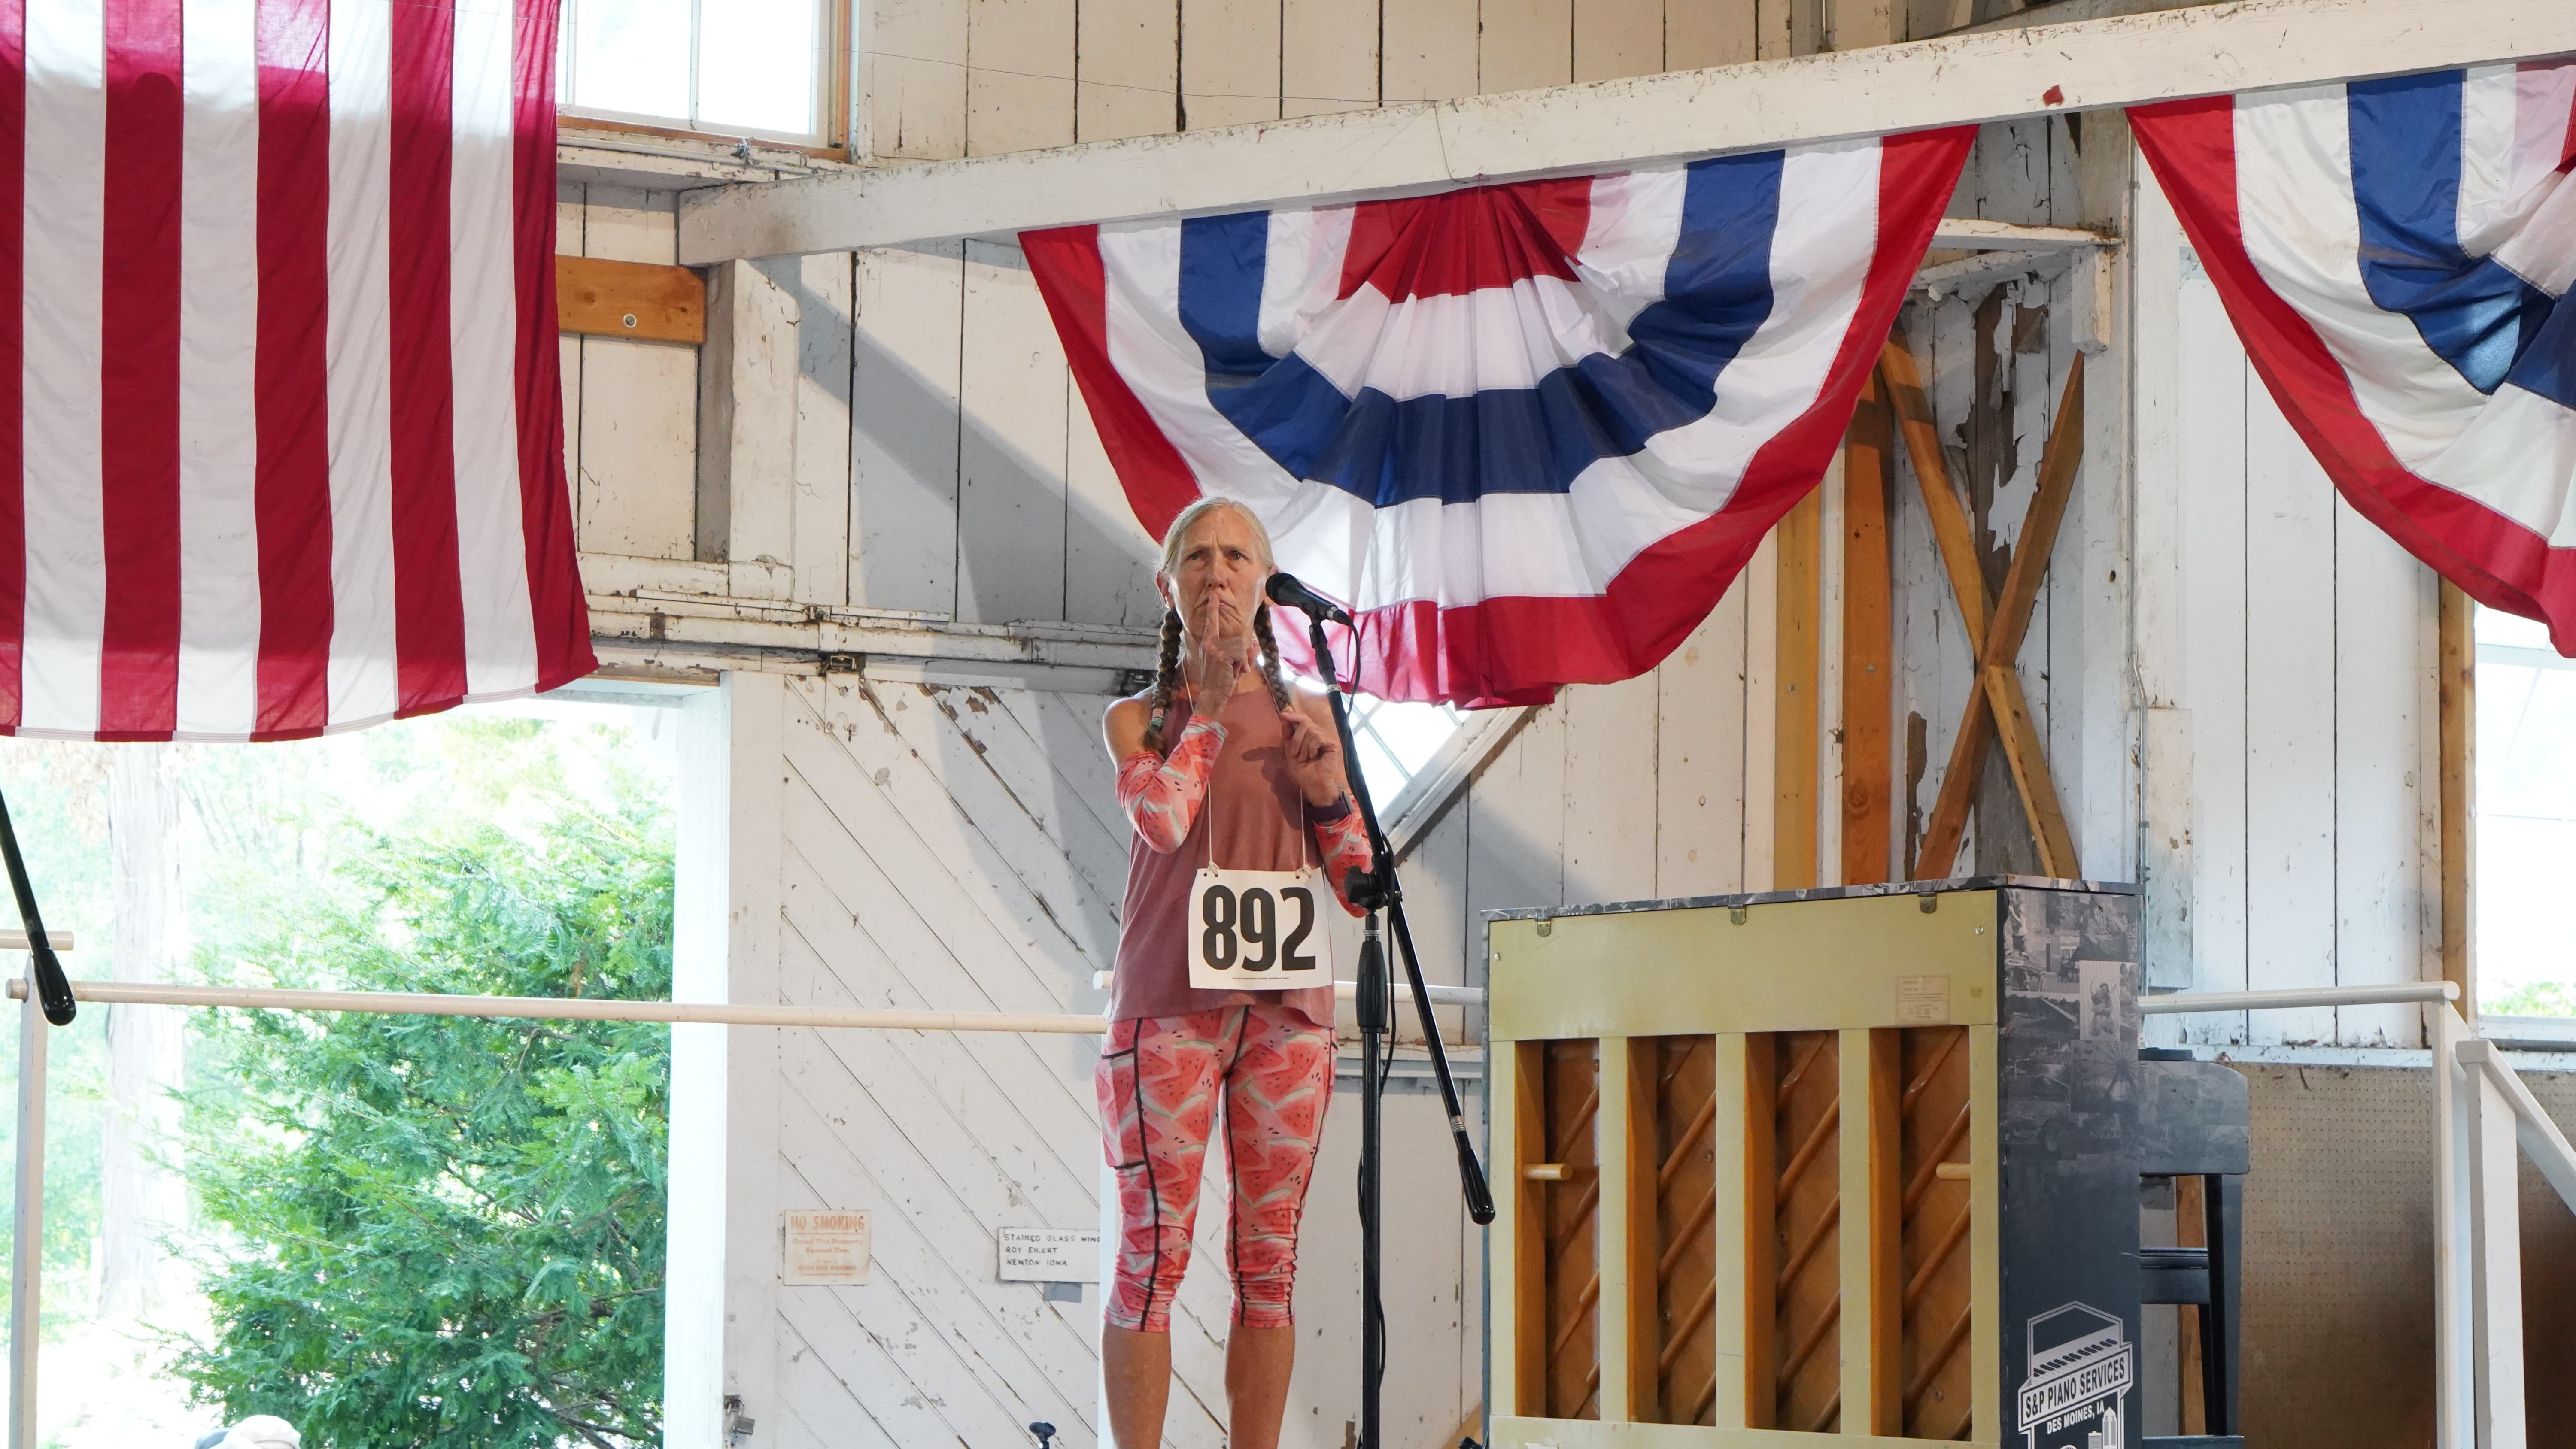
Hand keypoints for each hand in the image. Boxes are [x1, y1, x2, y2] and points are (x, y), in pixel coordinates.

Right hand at [1186, 593, 1248, 716]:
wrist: (1212, 695)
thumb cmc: (1219, 681)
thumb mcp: (1231, 665)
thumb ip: (1243, 654)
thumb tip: (1256, 645)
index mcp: (1207, 643)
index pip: (1211, 622)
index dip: (1213, 608)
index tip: (1213, 595)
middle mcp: (1208, 643)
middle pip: (1237, 639)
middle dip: (1240, 656)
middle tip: (1232, 669)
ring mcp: (1214, 647)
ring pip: (1240, 646)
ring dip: (1241, 661)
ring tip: (1231, 671)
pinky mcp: (1221, 654)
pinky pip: (1240, 653)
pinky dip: (1241, 664)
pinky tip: (1232, 672)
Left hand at [1279, 707, 1347, 807]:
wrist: (1312, 785)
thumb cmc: (1302, 771)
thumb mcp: (1290, 750)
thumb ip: (1288, 734)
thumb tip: (1285, 713)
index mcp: (1310, 734)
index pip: (1303, 718)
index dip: (1294, 715)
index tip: (1283, 714)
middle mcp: (1319, 733)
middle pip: (1305, 722)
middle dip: (1296, 738)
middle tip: (1295, 753)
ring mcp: (1327, 738)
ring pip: (1310, 730)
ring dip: (1302, 746)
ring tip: (1305, 758)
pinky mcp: (1333, 744)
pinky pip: (1318, 737)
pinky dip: (1311, 748)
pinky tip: (1313, 757)